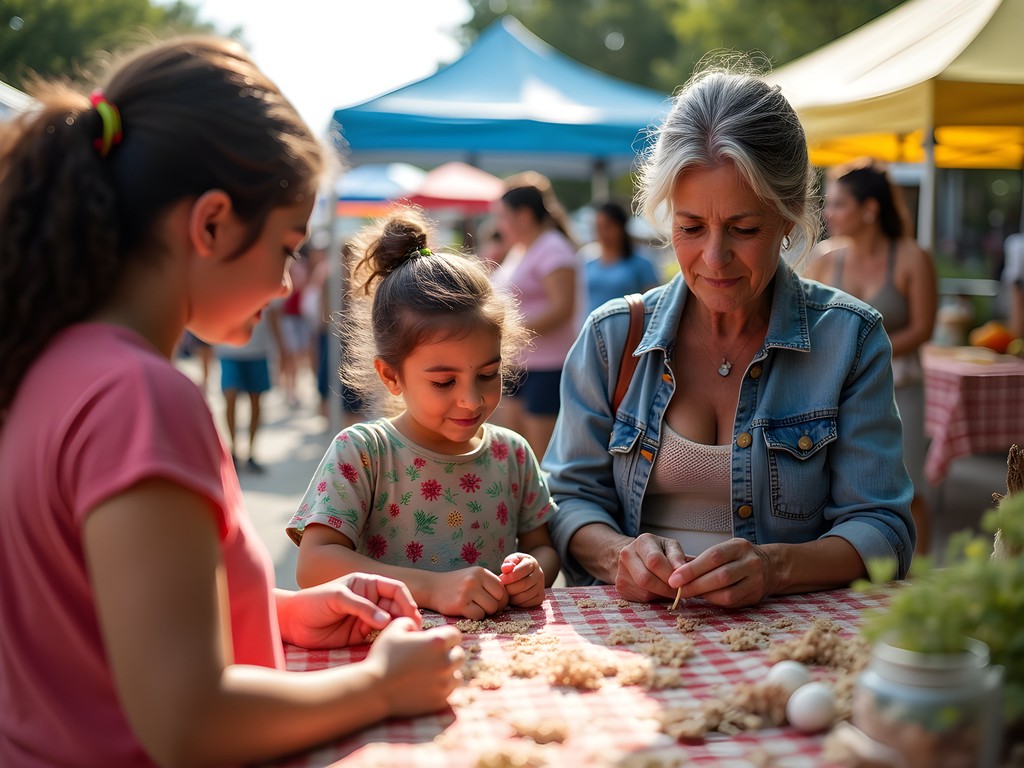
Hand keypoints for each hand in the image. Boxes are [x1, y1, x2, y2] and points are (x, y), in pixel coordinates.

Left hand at [277, 573, 422, 647]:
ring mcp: (366, 618)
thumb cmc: (313, 601)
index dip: (406, 601)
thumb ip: (362, 607)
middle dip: (406, 617)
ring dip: (398, 630)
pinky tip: (390, 645)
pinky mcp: (359, 636)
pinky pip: (378, 637)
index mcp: (367, 585)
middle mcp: (370, 601)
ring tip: (404, 639)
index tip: (412, 614)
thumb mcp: (338, 598)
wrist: (293, 622)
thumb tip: (386, 621)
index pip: (395, 590)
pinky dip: (386, 640)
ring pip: (390, 623)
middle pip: (396, 608)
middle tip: (413, 631)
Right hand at [365, 618, 463, 717]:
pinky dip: (443, 687)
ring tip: (432, 671)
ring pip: (457, 674)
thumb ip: (410, 621)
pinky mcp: (440, 700)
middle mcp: (446, 662)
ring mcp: (444, 683)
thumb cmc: (383, 657)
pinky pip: (449, 691)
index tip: (436, 640)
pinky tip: (429, 685)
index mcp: (437, 642)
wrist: (374, 689)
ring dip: (448, 671)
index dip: (446, 636)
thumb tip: (418, 627)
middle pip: (459, 654)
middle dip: (449, 653)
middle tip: (433, 656)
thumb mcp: (394, 629)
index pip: (455, 635)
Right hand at [427, 567, 508, 618]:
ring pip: (490, 609)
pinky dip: (475, 617)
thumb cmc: (457, 585)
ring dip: (485, 612)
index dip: (502, 599)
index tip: (493, 602)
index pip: (503, 589)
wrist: (432, 587)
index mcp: (481, 572)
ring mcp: (467, 591)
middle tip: (484, 608)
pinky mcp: (460, 604)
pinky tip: (466, 611)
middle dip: (495, 607)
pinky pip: (478, 616)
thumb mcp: (474, 577)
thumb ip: (490, 584)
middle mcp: (475, 579)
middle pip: (500, 600)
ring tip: (475, 608)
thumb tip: (508, 600)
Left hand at [499, 553, 544, 607]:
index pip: (521, 571)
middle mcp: (539, 574)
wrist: (525, 574)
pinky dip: (518, 603)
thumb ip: (508, 562)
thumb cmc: (515, 567)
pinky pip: (527, 604)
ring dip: (512, 597)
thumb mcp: (511, 560)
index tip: (500, 580)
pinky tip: (513, 598)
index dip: (509, 577)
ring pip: (525, 596)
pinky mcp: (540, 598)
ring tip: (506, 593)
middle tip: (502, 589)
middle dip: (510, 588)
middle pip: (524, 585)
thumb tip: (505, 568)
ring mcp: (541, 587)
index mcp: (532, 563)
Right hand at [614, 533, 688, 602]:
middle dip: (666, 588)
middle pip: (646, 579)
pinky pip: (640, 598)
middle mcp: (627, 555)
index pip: (654, 560)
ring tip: (670, 590)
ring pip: (644, 591)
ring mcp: (621, 572)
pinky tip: (658, 592)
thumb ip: (678, 558)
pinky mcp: (620, 587)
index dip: (670, 574)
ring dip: (661, 595)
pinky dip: (653, 598)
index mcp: (642, 541)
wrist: (632, 556)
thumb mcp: (670, 547)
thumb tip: (686, 571)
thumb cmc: (657, 551)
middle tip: (679, 591)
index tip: (683, 581)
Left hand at [667, 538, 776, 607]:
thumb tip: (674, 569)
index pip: (714, 556)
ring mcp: (755, 581)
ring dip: (704, 595)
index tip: (674, 578)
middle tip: (677, 589)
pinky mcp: (754, 597)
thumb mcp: (724, 549)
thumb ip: (702, 559)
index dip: (692, 569)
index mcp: (739, 547)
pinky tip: (704, 598)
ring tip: (688, 594)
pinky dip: (714, 601)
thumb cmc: (737, 557)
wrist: (770, 567)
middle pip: (720, 576)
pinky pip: (731, 603)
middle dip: (695, 584)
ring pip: (727, 593)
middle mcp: (750, 563)